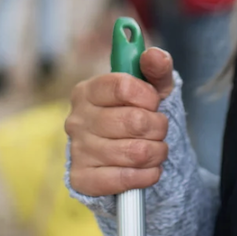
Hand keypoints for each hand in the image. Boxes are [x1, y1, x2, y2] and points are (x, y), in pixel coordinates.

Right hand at [66, 48, 175, 196]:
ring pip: (135, 152)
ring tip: (156, 149)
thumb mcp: (153, 88)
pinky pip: (124, 179)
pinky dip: (146, 175)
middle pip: (133, 121)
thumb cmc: (140, 114)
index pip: (122, 87)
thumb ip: (157, 68)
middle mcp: (77, 120)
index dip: (148, 96)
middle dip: (158, 127)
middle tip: (159, 129)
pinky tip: (148, 170)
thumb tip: (154, 55)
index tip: (154, 103)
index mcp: (88, 91)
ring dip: (157, 152)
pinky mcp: (83, 179)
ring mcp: (77, 151)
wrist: (130, 155)